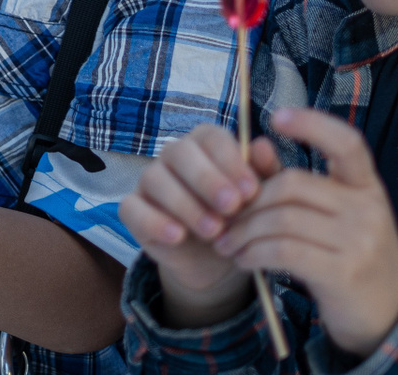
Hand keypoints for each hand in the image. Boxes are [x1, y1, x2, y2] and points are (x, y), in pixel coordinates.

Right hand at [119, 124, 267, 326]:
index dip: (230, 161)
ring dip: (186, 205)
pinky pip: (133, 208)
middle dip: (208, 180)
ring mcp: (149, 180)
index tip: (251, 191)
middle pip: (180, 152)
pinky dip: (154, 221)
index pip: (211, 137)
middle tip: (232, 207)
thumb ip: (264, 173)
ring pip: (156, 179)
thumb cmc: (240, 218)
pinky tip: (177, 236)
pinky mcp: (133, 208)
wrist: (217, 260)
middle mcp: (173, 155)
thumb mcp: (260, 199)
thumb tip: (263, 146)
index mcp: (205, 144)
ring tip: (214, 231)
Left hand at [211, 108, 397, 357]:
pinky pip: (282, 251)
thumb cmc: (352, 256)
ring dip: (243, 231)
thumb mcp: (335, 216)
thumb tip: (254, 146)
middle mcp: (367, 208)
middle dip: (249, 200)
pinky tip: (242, 260)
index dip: (311, 124)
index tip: (275, 116)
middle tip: (225, 217)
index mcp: (368, 185)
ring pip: (281, 219)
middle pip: (292, 184)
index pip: (347, 143)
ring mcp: (358, 240)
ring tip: (226, 243)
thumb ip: (296, 185)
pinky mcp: (342, 272)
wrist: (390, 314)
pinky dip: (253, 253)